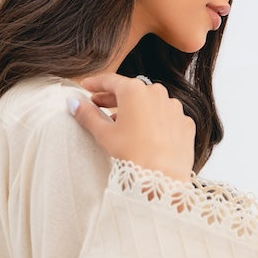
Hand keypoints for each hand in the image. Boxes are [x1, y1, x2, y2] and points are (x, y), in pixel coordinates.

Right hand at [67, 72, 194, 182]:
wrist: (163, 177)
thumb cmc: (133, 154)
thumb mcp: (104, 134)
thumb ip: (87, 114)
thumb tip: (73, 102)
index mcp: (134, 91)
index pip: (110, 81)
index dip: (95, 83)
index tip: (86, 87)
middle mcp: (157, 93)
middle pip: (130, 91)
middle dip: (113, 97)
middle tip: (98, 103)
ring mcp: (174, 107)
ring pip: (150, 103)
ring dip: (136, 109)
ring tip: (122, 123)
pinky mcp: (184, 123)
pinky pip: (165, 117)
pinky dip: (155, 121)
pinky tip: (146, 134)